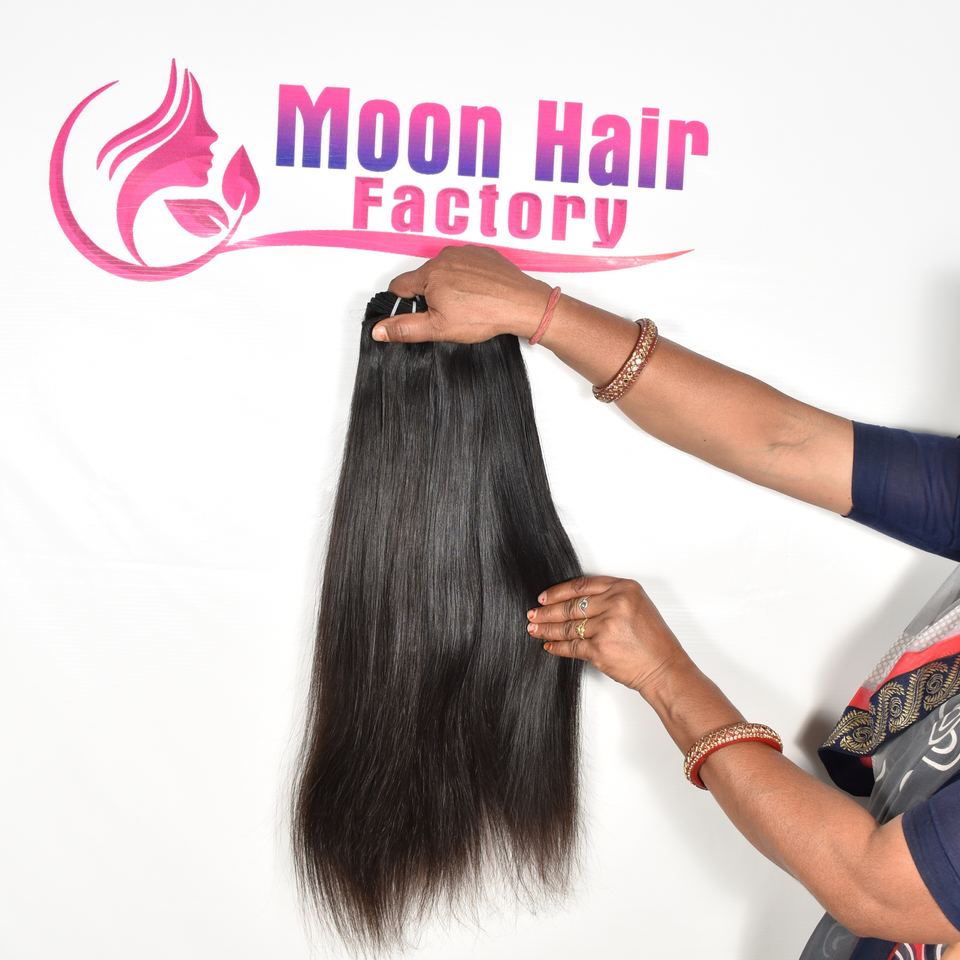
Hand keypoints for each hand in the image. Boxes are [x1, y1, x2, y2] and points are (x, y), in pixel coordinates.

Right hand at [371, 245, 552, 343]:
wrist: (522, 304)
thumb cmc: (484, 315)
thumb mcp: (438, 328)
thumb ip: (406, 327)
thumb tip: (379, 330)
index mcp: (429, 273)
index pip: (399, 286)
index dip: (403, 303)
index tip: (415, 314)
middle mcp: (445, 256)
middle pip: (423, 278)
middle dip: (429, 295)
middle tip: (447, 314)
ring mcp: (466, 252)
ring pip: (445, 270)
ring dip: (449, 285)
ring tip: (466, 304)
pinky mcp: (484, 253)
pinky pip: (466, 264)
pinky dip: (467, 277)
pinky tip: (478, 293)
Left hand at [527, 575, 689, 699]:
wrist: (664, 668)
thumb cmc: (653, 641)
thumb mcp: (637, 606)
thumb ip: (610, 598)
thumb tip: (575, 602)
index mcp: (624, 588)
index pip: (582, 585)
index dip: (558, 591)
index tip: (544, 596)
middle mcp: (615, 603)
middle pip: (571, 605)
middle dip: (547, 611)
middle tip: (533, 613)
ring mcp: (606, 626)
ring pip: (568, 626)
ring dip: (547, 628)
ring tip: (534, 629)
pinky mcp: (599, 649)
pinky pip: (571, 646)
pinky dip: (557, 647)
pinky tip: (548, 645)